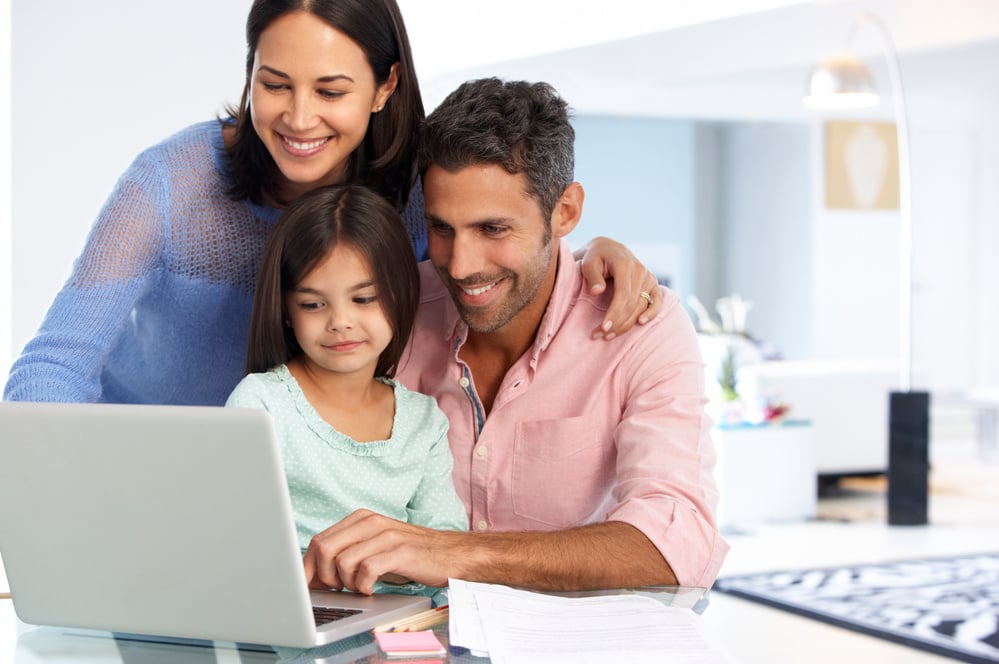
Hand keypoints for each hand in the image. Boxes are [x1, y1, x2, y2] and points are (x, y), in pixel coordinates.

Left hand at [302, 509, 462, 593]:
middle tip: (336, 590)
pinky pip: (366, 570)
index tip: (309, 587)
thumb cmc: (410, 555)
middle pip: (324, 549)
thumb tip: (314, 575)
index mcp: (360, 518)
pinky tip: (372, 590)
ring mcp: (385, 535)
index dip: (308, 568)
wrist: (451, 554)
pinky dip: (363, 586)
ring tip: (358, 589)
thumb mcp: (375, 547)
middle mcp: (370, 522)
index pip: (318, 541)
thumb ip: (347, 552)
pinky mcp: (400, 551)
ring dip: (344, 584)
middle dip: (323, 577)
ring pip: (342, 561)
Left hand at [575, 237, 661, 338]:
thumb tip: (597, 291)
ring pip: (641, 306)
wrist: (609, 249)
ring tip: (610, 336)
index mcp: (624, 264)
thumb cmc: (596, 258)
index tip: (603, 328)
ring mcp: (648, 278)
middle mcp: (639, 270)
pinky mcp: (653, 284)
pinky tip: (641, 323)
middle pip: (632, 303)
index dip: (615, 312)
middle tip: (601, 336)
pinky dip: (652, 313)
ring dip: (627, 324)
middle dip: (618, 323)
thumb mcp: (588, 263)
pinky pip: (657, 301)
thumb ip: (592, 276)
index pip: (623, 293)